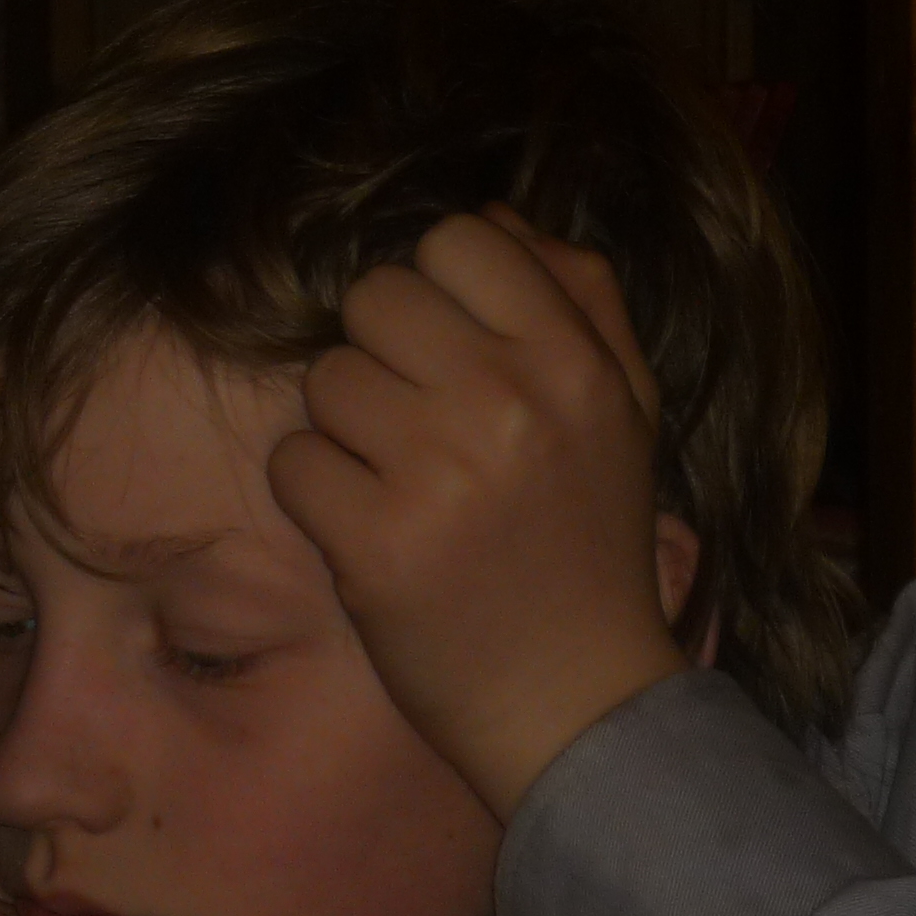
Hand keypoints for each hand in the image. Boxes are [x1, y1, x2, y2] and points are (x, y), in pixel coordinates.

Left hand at [268, 206, 689, 819]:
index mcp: (573, 362)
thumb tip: (492, 214)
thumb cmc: (589, 541)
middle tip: (419, 425)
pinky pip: (294, 462)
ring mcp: (437, 474)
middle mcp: (507, 402)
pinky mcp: (373, 543)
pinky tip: (370, 530)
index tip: (452, 351)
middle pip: (375, 297)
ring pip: (325, 378)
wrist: (576, 701)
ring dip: (346, 428)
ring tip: (401, 482)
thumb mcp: (622, 409)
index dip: (437, 290)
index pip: (458, 239)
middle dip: (382, 354)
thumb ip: (576, 297)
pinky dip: (317, 496)